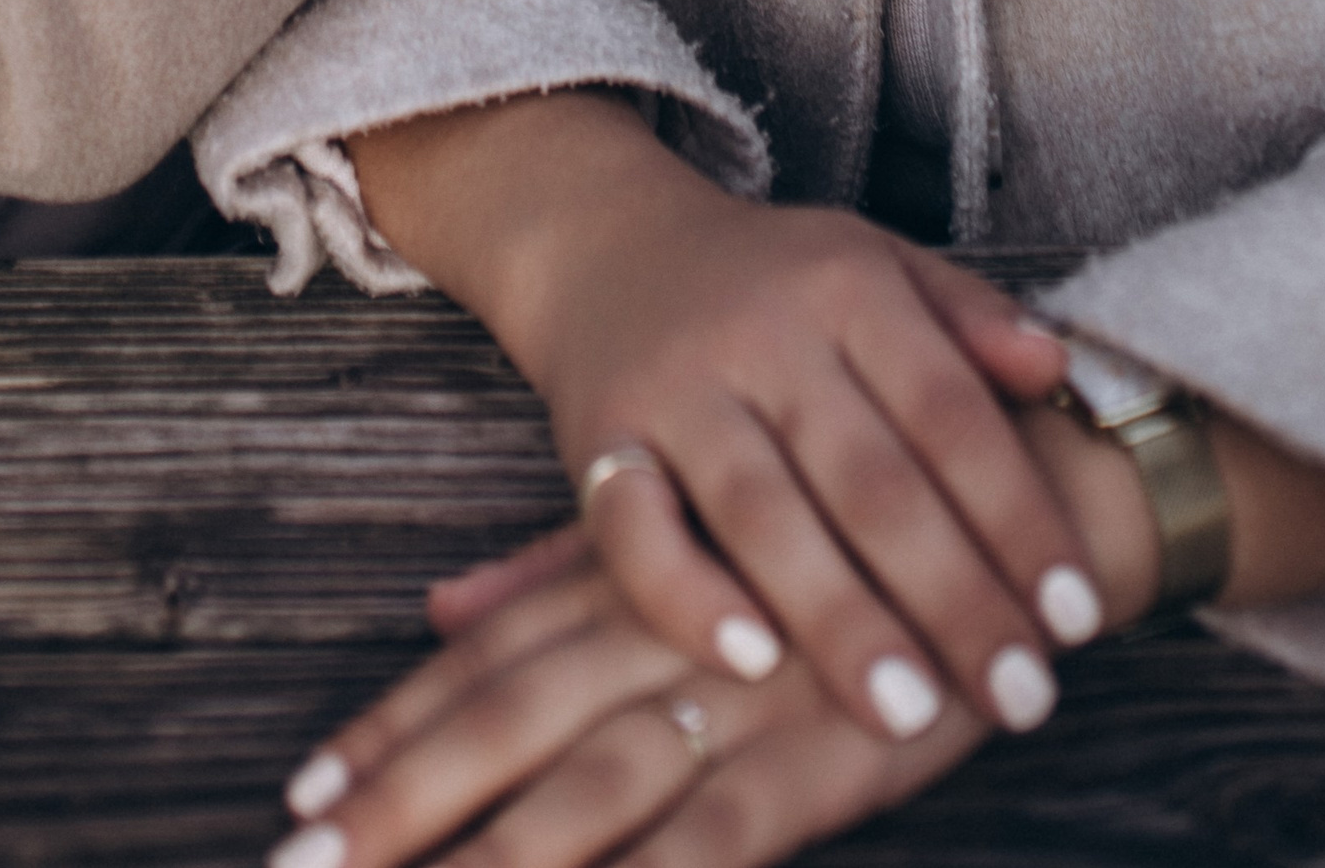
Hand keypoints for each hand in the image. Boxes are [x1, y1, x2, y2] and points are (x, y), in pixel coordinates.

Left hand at [270, 534, 986, 867]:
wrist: (1028, 494)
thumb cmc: (852, 513)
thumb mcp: (694, 533)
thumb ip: (558, 574)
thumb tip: (437, 605)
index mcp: (632, 583)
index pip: (483, 664)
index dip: (392, 729)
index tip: (299, 797)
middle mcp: (670, 632)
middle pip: (508, 728)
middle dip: (402, 806)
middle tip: (297, 867)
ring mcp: (746, 695)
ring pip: (593, 788)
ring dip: (498, 860)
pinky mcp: (831, 751)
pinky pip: (727, 835)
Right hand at [353, 98, 1098, 742]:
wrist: (604, 240)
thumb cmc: (771, 280)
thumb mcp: (877, 263)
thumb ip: (970, 317)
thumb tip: (1059, 369)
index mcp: (846, 284)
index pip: (950, 413)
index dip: (1018, 518)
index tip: (1077, 618)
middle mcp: (761, 332)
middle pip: (869, 479)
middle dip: (952, 597)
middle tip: (1022, 699)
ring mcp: (675, 387)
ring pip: (764, 516)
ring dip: (841, 622)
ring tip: (909, 715)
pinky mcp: (597, 439)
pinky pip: (633, 531)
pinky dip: (688, 599)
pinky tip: (751, 663)